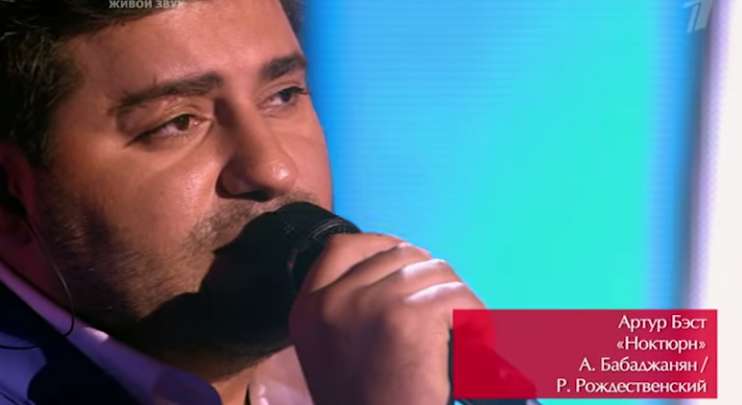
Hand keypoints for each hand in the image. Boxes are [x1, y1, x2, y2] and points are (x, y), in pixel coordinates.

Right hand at [288, 233, 483, 404]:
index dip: (380, 245)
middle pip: (397, 255)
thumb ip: (349, 310)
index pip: (342, 248)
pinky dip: (476, 317)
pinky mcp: (403, 318)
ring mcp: (364, 306)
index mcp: (308, 311)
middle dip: (431, 277)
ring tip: (466, 331)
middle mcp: (329, 302)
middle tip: (450, 310)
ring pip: (431, 272)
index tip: (409, 257)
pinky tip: (476, 341)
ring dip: (457, 298)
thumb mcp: (336, 355)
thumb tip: (397, 267)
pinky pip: (454, 297)